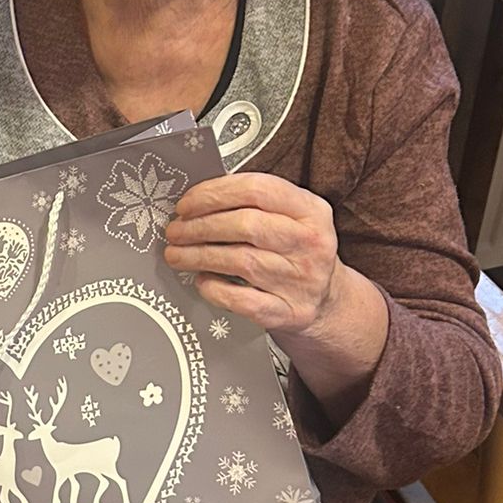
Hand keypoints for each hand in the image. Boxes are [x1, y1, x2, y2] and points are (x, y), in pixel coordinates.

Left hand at [164, 171, 344, 340]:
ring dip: (199, 255)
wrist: (327, 302)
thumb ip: (253, 203)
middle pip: (246, 225)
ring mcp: (302, 280)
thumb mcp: (291, 218)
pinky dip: (215, 289)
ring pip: (241, 261)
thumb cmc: (296, 253)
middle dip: (200, 226)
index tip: (186, 203)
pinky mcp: (288, 312)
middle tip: (175, 231)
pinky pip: (243, 300)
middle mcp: (310, 244)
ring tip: (176, 254)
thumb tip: (196, 200)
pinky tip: (202, 281)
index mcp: (311, 211)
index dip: (214, 194)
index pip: (257, 190)